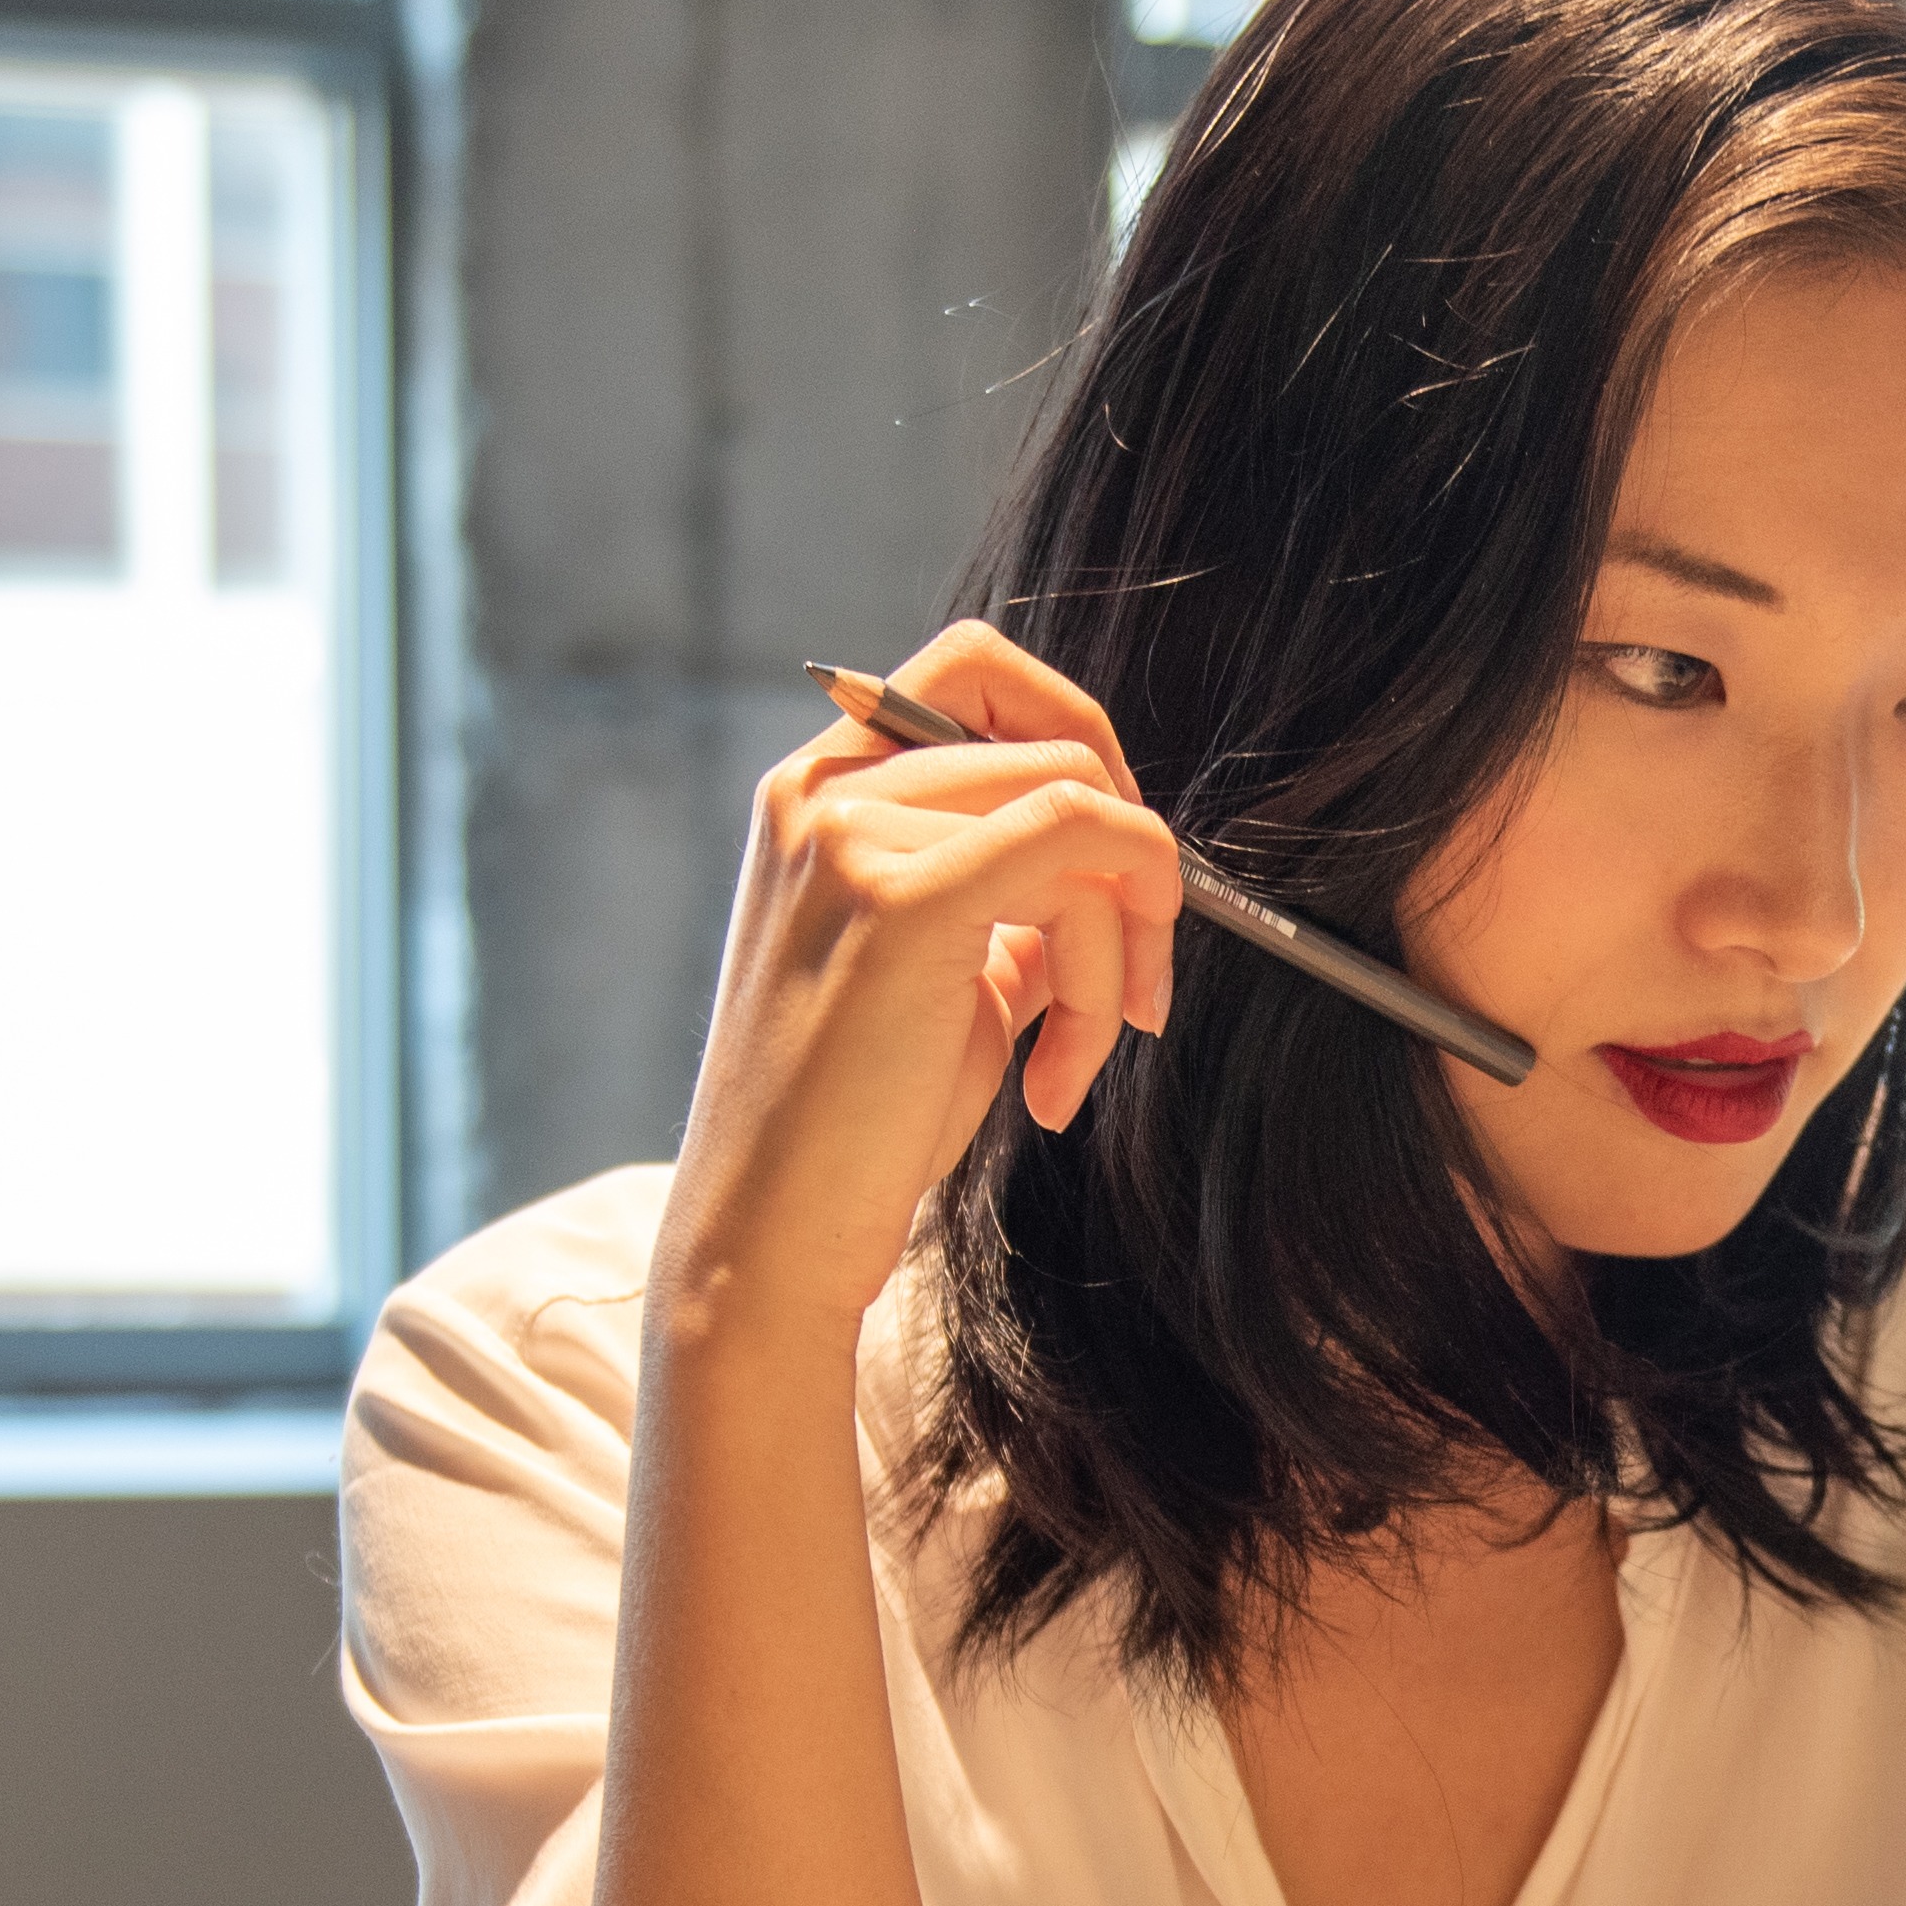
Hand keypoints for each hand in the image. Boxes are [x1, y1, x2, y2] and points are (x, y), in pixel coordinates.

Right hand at [646, 619, 1192, 1348]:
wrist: (772, 1236)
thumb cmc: (859, 1123)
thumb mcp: (944, 976)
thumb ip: (1012, 893)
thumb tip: (1126, 854)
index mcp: (817, 792)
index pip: (975, 669)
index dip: (1078, 737)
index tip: (1115, 864)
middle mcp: (822, 790)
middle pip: (1056, 744)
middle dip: (1134, 865)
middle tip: (1132, 985)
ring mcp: (853, 833)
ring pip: (1083, 809)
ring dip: (1121, 945)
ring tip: (1074, 1060)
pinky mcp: (902, 897)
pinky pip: (1082, 840)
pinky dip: (1117, 949)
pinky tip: (1060, 1070)